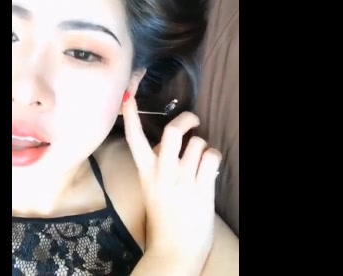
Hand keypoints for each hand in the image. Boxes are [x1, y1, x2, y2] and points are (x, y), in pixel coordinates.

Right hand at [122, 96, 221, 265]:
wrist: (174, 249)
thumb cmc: (165, 219)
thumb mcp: (153, 189)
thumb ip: (160, 166)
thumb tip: (177, 146)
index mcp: (146, 173)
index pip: (134, 137)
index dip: (131, 113)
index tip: (128, 93)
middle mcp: (162, 172)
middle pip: (172, 131)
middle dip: (186, 119)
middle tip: (193, 120)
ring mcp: (182, 179)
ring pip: (197, 142)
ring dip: (203, 146)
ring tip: (202, 160)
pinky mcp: (201, 187)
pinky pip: (212, 156)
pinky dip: (214, 158)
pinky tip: (211, 169)